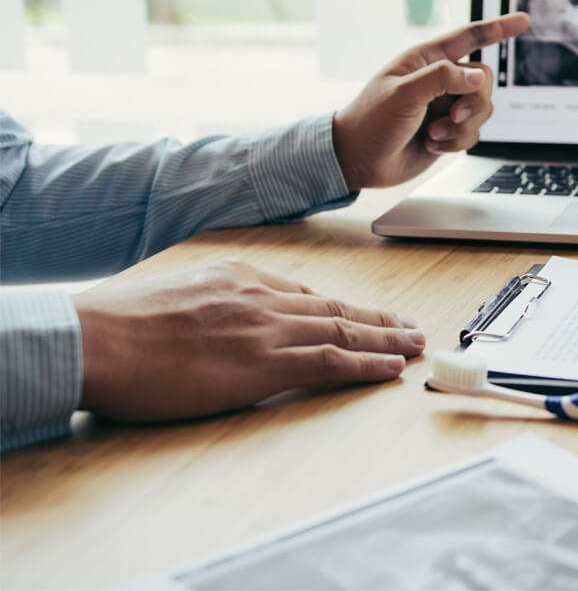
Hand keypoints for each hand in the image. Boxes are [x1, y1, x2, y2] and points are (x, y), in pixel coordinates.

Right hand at [73, 259, 426, 421]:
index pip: (304, 294)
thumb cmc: (118, 326)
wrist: (95, 339)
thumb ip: (210, 306)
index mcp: (238, 277)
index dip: (341, 308)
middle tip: (410, 327)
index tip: (363, 316)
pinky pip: (330, 362)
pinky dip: (366, 364)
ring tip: (415, 345)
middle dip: (378, 319)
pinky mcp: (264, 364)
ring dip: (385, 340)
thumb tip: (220, 324)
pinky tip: (391, 367)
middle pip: (335, 308)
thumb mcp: (175, 298)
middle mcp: (261, 296)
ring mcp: (266, 328)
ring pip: (343, 331)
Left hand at [333, 13, 530, 191]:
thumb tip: (478, 76)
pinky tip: (432, 144)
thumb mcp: (403, 93)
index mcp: (426, 60)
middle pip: (484, 80)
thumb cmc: (370, 120)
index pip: (469, 37)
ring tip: (433, 134)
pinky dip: (455, 142)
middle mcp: (440, 80)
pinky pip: (473, 133)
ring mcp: (445, 106)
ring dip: (462, 126)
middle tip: (452, 115)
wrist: (358, 160)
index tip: (524, 21)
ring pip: (482, 109)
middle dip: (473, 101)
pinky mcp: (448, 131)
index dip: (498, 28)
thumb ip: (442, 79)